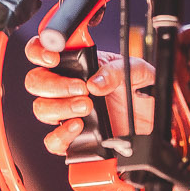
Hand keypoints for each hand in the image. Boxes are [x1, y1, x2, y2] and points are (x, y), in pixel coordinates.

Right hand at [24, 38, 152, 155]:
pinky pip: (53, 140)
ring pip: (41, 109)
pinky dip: (62, 134)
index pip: (43, 50)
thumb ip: (116, 71)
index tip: (53, 58)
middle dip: (54, 85)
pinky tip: (79, 127)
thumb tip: (95, 82)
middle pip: (35, 81)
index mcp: (78, 64)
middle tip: (81, 88)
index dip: (39, 51)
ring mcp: (67, 112)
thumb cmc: (142, 91)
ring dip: (60, 107)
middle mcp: (67, 87)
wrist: (154, 120)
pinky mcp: (74, 137)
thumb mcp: (136, 70)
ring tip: (87, 106)